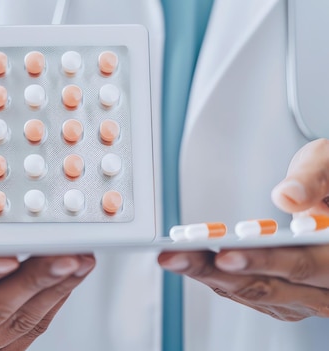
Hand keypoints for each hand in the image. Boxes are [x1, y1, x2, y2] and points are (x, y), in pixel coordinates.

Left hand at [158, 138, 328, 320]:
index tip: (224, 254)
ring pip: (255, 294)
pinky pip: (251, 293)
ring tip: (173, 258)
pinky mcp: (290, 298)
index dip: (262, 261)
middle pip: (268, 287)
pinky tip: (190, 262)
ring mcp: (309, 297)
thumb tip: (288, 198)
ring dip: (209, 276)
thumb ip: (314, 178)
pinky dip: (218, 278)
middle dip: (216, 271)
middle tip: (176, 257)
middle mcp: (328, 285)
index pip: (302, 265)